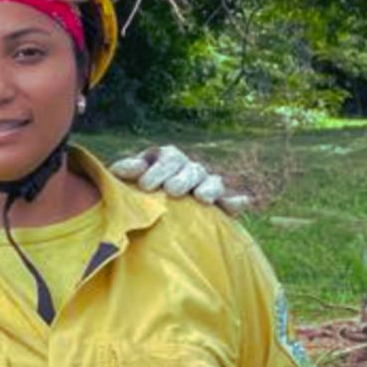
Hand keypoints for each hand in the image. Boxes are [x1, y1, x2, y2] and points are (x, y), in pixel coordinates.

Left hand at [109, 144, 249, 215]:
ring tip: (202, 199)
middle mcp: (189, 169)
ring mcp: (205, 185)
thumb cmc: (132, 188)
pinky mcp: (216, 204)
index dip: (158, 171)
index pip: (168, 159)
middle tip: (172, 191)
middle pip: (192, 170)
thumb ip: (126, 169)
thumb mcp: (125, 177)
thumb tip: (135, 168)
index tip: (145, 186)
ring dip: (209, 189)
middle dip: (182, 180)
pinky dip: (234, 202)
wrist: (144, 208)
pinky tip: (241, 202)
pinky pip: (228, 202)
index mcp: (167, 158)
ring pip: (213, 182)